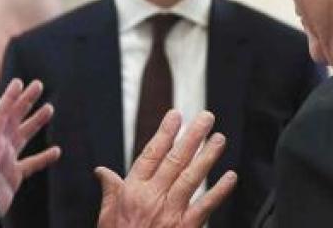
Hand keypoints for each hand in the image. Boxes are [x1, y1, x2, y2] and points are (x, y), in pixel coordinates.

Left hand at [0, 79, 60, 214]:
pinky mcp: (13, 177)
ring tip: (50, 108)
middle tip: (38, 85)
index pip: (0, 114)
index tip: (19, 82)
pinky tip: (56, 151)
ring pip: (24, 137)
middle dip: (26, 102)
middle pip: (14, 119)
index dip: (9, 98)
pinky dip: (43, 157)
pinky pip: (31, 164)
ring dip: (36, 122)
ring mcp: (6, 162)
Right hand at [96, 110, 236, 227]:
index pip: (151, 154)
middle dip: (192, 137)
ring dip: (208, 157)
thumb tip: (102, 171)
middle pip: (175, 160)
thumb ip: (110, 191)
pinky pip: (205, 207)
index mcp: (132, 191)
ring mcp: (170, 213)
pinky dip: (219, 191)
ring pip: (192, 178)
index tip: (176, 115)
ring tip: (219, 139)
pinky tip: (230, 177)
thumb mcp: (105, 217)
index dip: (164, 133)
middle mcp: (152, 197)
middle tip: (206, 117)